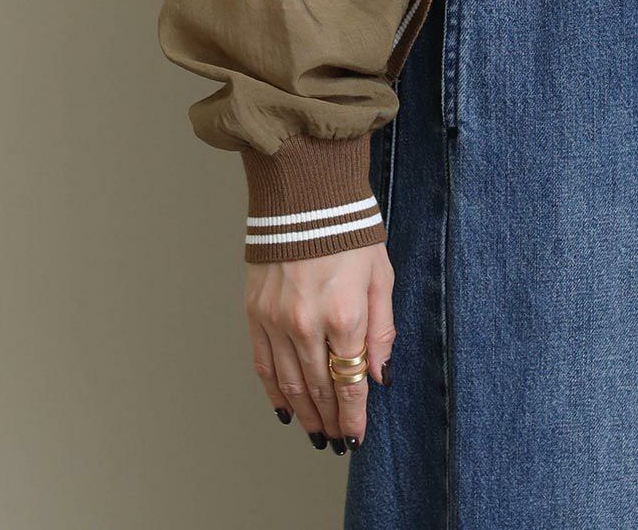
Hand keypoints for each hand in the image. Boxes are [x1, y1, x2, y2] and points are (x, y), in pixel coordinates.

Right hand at [246, 243, 395, 451]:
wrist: (306, 198)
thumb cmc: (350, 234)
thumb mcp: (381, 277)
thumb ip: (382, 329)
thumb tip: (379, 375)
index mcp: (344, 314)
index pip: (350, 382)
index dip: (353, 416)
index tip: (355, 436)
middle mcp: (307, 323)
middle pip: (319, 388)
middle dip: (330, 420)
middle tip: (335, 440)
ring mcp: (276, 320)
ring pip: (290, 384)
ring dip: (303, 413)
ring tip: (314, 433)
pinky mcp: (255, 313)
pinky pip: (263, 364)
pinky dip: (274, 392)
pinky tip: (284, 409)